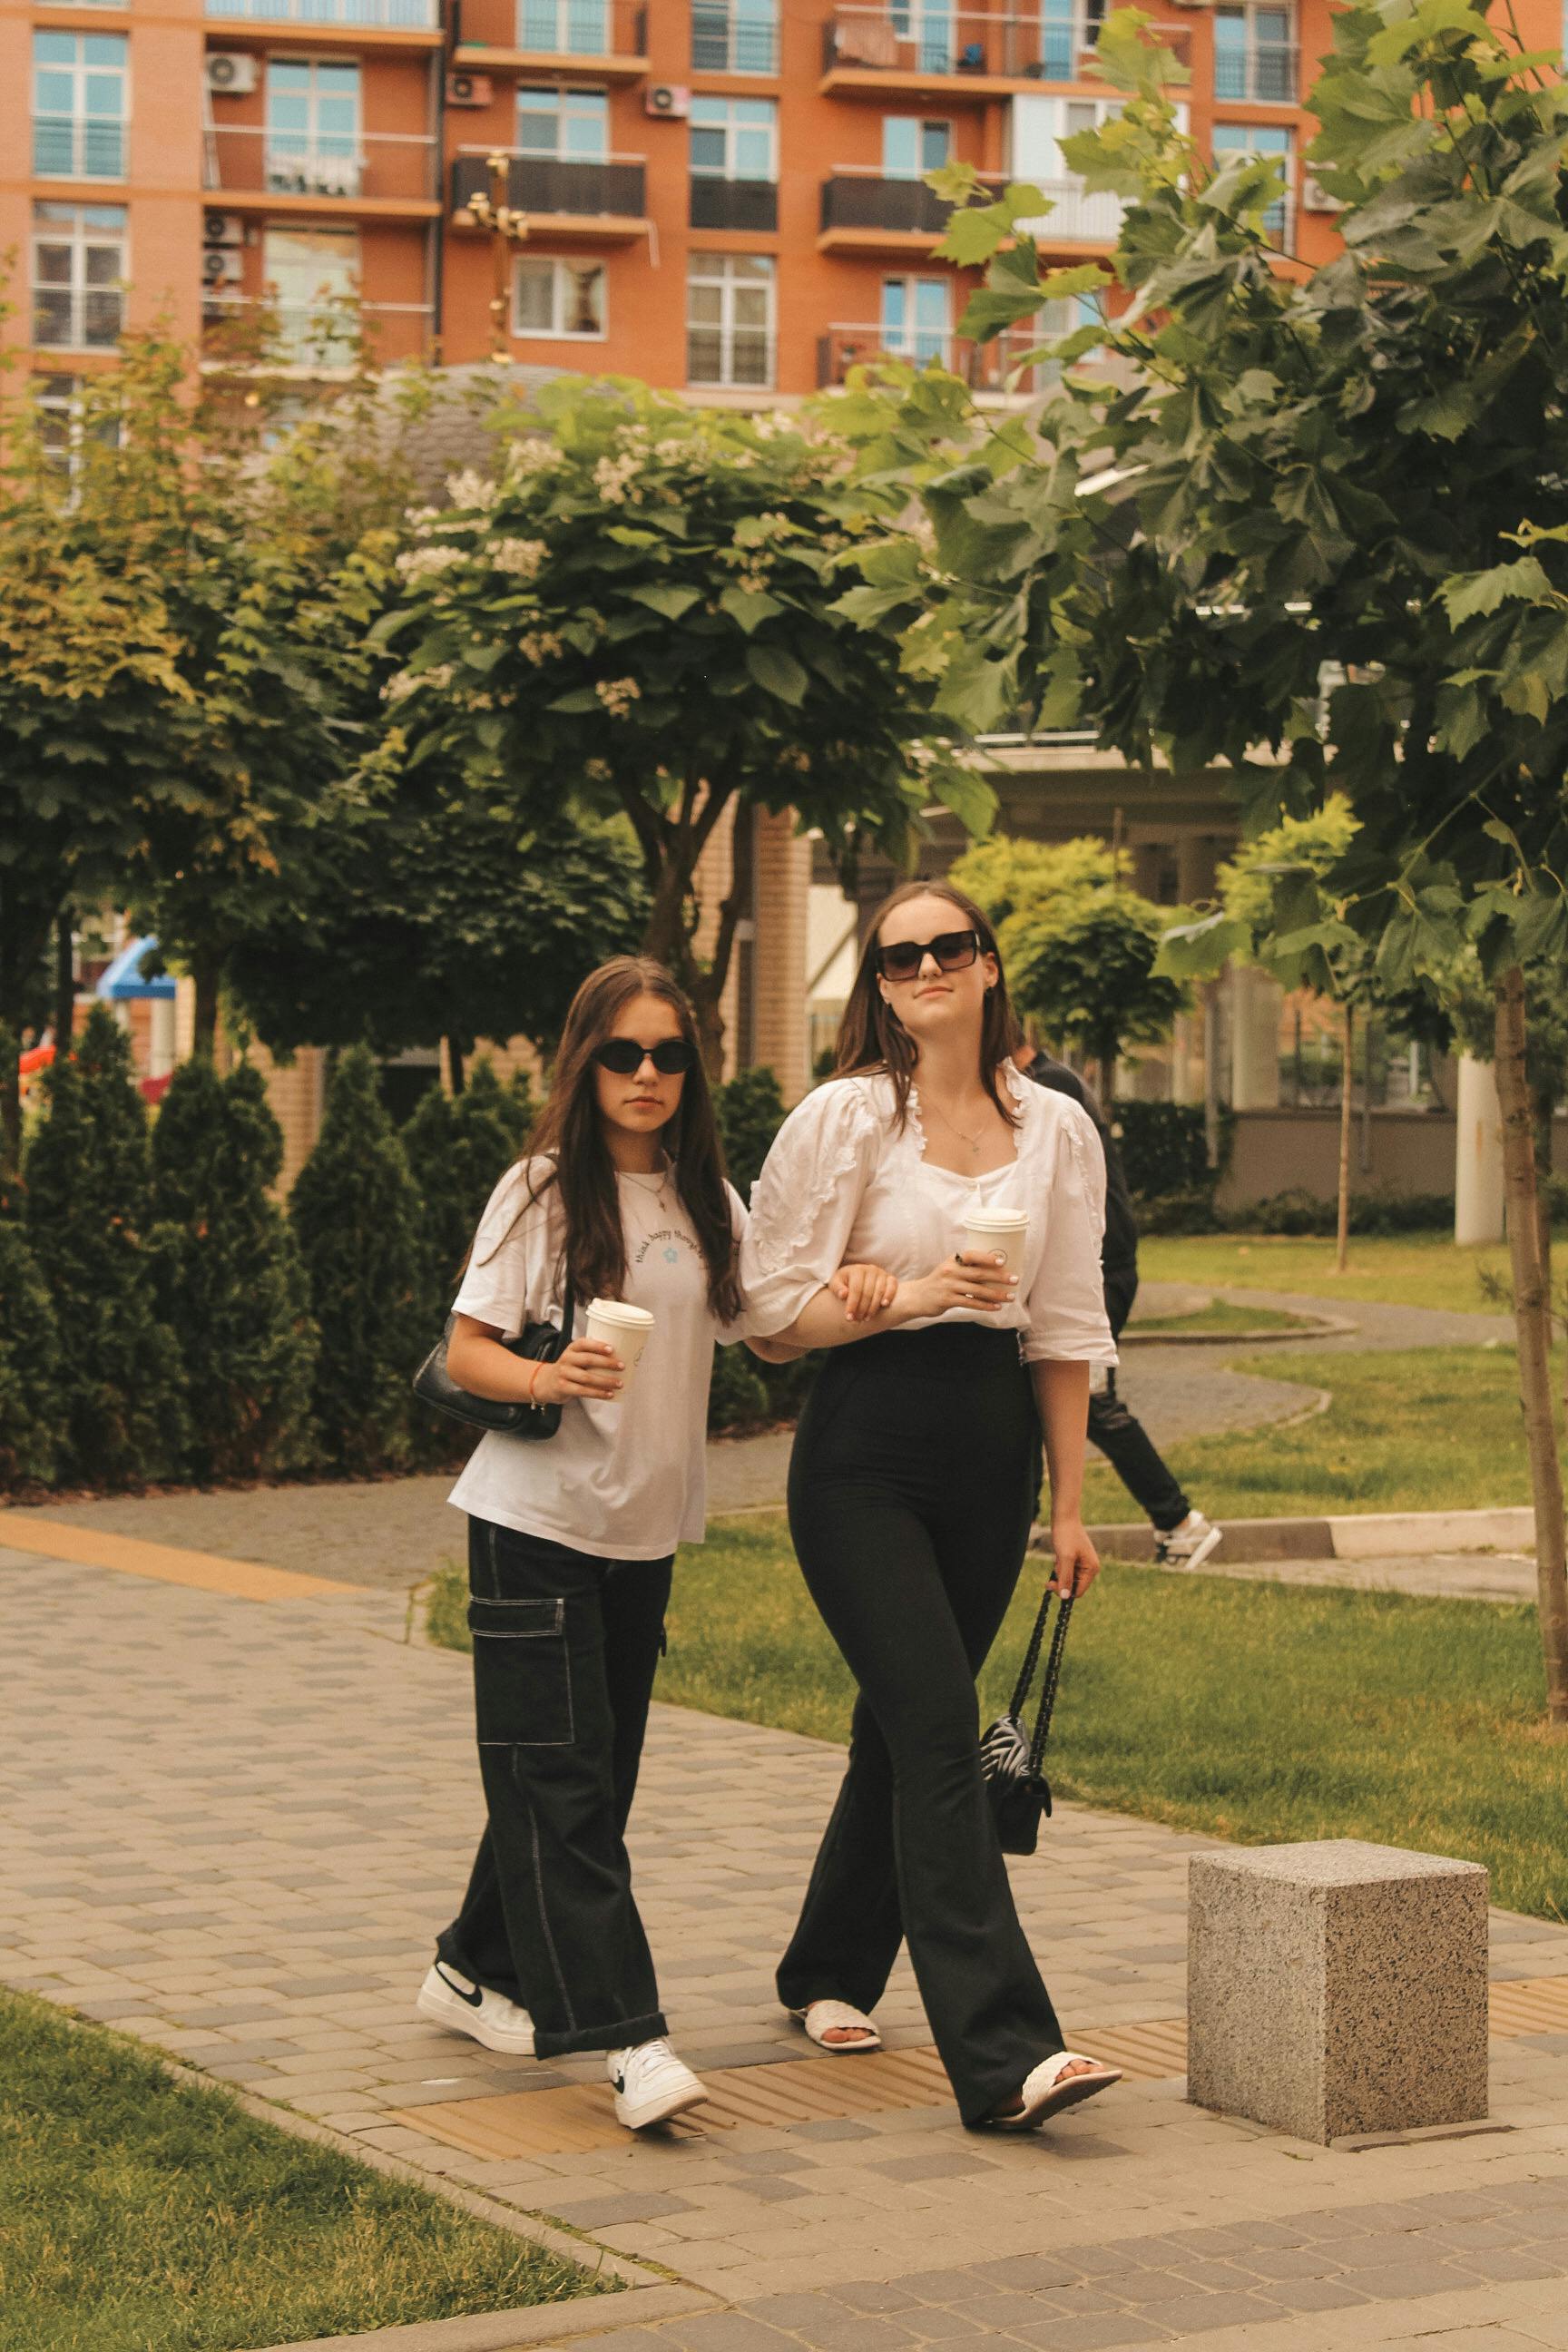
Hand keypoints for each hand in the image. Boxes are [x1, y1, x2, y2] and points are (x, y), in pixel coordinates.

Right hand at [533, 1338, 622, 1405]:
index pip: (584, 1343)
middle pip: (588, 1359)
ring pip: (587, 1377)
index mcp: (572, 1349)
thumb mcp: (575, 1358)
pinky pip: (583, 1391)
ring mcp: (564, 1373)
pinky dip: (598, 1393)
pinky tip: (608, 1394)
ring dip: (605, 1381)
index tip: (611, 1349)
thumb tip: (619, 1359)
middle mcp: (566, 1359)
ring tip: (619, 1383)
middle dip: (606, 1363)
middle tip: (621, 1366)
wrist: (546, 1382)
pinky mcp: (563, 1387)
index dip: (598, 1345)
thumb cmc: (569, 1369)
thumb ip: (591, 1356)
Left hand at [829, 1262, 898, 1321]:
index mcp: (856, 1270)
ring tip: (867, 1318)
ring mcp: (881, 1273)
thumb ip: (837, 1288)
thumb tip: (843, 1295)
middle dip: (862, 1309)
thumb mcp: (836, 1283)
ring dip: (873, 1307)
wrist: (855, 1276)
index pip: (855, 1289)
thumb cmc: (844, 1282)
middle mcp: (870, 1269)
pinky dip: (890, 1295)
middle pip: (867, 1292)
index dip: (852, 1304)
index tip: (849, 1317)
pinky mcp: (890, 1277)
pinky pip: (892, 1286)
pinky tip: (884, 1305)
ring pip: (879, 1291)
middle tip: (858, 1320)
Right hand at [903, 1249, 1018, 1321]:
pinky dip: (985, 1305)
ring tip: (1010, 1296)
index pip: (972, 1255)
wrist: (918, 1296)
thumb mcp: (949, 1269)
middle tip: (1015, 1280)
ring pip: (978, 1290)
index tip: (1002, 1261)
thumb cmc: (940, 1282)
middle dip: (999, 1277)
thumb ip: (967, 1268)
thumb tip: (996, 1270)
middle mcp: (950, 1271)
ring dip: (996, 1294)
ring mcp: (949, 1286)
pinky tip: (996, 1307)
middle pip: (979, 1274)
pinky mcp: (948, 1300)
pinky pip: (971, 1303)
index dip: (987, 1258)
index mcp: (953, 1260)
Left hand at [1049, 1515, 1100, 1599]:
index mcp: (1092, 1569)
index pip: (1078, 1592)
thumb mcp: (1065, 1558)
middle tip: (1054, 1565)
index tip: (1050, 1584)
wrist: (1064, 1518)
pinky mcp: (1076, 1560)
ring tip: (1058, 1556)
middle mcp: (1090, 1568)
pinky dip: (1060, 1566)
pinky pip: (1066, 1570)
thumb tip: (1065, 1597)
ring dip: (1060, 1571)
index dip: (1064, 1591)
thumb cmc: (1066, 1535)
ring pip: (1068, 1578)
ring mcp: (1083, 1564)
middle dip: (1061, 1578)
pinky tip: (1059, 1554)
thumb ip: (1066, 1577)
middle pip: (1072, 1586)